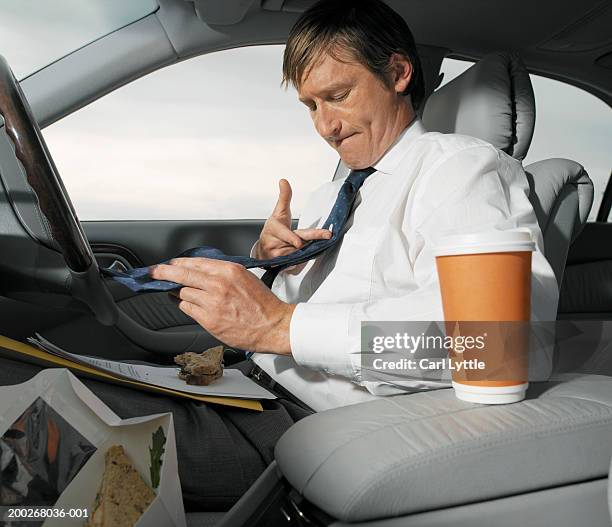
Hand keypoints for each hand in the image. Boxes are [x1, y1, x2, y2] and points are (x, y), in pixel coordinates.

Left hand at [150, 258, 295, 354]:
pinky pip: (187, 308)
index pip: (194, 262)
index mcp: (229, 270)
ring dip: (178, 292)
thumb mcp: (245, 277)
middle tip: (153, 272)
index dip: (177, 263)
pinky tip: (185, 303)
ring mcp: (212, 302)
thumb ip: (222, 272)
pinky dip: (184, 305)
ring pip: (183, 292)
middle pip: (182, 275)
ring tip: (176, 292)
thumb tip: (201, 270)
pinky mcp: (209, 320)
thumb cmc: (262, 304)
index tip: (169, 264)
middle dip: (163, 273)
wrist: (273, 325)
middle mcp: (219, 284)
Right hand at [255, 179, 331, 259]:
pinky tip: (300, 259)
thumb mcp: (279, 212)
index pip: (286, 234)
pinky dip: (300, 262)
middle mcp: (275, 244)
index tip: (299, 242)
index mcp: (275, 229)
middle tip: (327, 235)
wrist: (262, 249)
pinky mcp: (281, 266)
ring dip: (306, 251)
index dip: (292, 238)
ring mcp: (277, 257)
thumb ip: (284, 197)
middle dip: (312, 240)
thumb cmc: (274, 230)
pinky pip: (296, 265)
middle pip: (297, 244)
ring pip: (299, 254)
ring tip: (304, 247)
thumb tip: (283, 181)